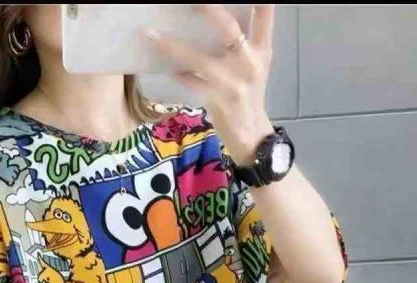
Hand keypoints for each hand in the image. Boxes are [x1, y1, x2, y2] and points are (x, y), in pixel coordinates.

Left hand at [144, 4, 276, 165]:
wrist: (251, 134)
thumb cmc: (248, 94)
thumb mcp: (254, 64)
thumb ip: (245, 39)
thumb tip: (214, 15)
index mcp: (262, 49)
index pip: (265, 13)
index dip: (259, 0)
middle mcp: (250, 62)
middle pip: (229, 28)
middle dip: (209, 10)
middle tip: (192, 2)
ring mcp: (233, 82)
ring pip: (199, 59)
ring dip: (173, 46)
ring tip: (152, 34)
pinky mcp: (218, 100)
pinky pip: (192, 83)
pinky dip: (178, 74)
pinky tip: (165, 68)